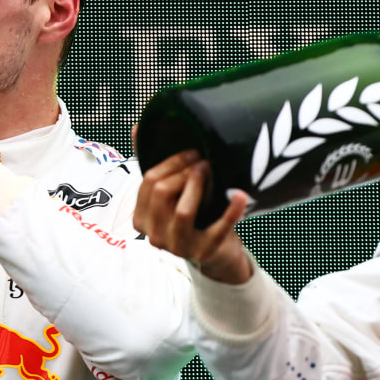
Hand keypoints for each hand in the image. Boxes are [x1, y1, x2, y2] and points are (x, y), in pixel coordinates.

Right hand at [133, 150, 253, 283]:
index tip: (191, 154)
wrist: (216, 252)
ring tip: (212, 170)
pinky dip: (232, 211)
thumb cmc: (191, 215)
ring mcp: (178, 247)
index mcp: (141, 219)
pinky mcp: (204, 251)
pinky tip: (241, 195)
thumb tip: (137, 127)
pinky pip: (218, 228)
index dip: (171, 162)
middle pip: (163, 192)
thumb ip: (153, 165)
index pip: (149, 182)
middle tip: (203, 161)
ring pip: (183, 210)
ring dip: (199, 184)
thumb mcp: (169, 194)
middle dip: (184, 170)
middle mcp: (155, 235)